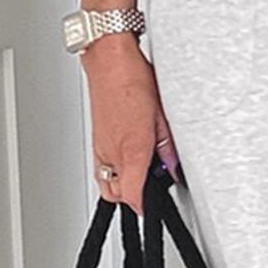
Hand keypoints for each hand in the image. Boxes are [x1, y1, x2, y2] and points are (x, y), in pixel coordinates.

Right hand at [83, 33, 178, 210]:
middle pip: (117, 195)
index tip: (154, 204)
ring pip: (107, 183)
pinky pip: (102, 168)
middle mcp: (112, 152)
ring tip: (140, 173)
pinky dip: (114, 171)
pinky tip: (127, 158)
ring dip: (122, 185)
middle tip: (150, 187)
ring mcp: (100, 147)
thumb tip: (171, 165)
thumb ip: (167, 146)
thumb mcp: (162, 115)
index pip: (134, 195)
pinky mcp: (95, 140)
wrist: (108, 61)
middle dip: (134, 197)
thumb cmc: (132, 80)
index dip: (145, 205)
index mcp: (132, 148)